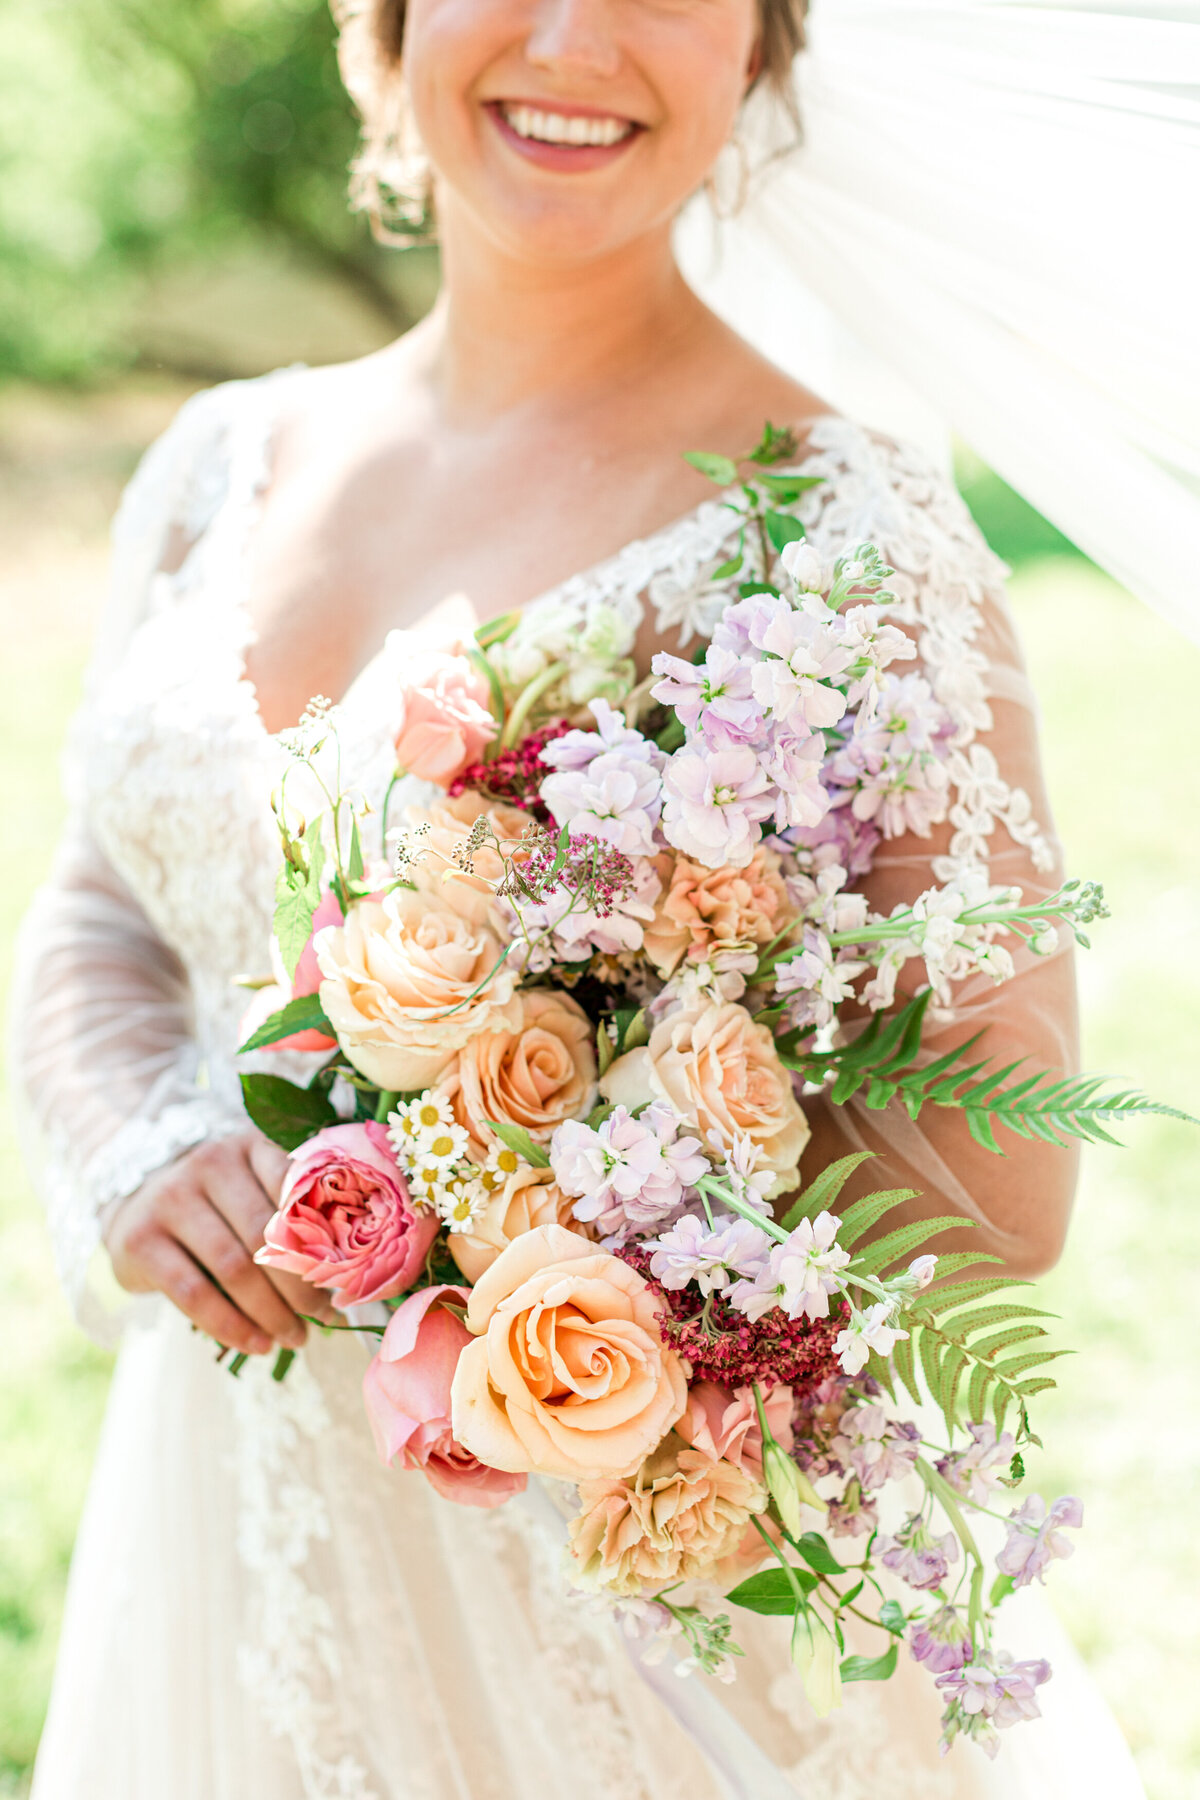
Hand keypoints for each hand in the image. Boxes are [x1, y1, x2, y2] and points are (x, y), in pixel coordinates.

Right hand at [104, 1129, 334, 1355]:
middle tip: (324, 1319)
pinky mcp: (141, 1240)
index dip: (325, 1239)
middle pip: (266, 1236)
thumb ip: (291, 1214)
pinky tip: (258, 1344)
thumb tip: (345, 1275)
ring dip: (271, 1313)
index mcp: (250, 1148)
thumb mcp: (253, 1190)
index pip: (296, 1193)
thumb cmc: (216, 1206)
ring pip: (233, 1267)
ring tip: (295, 1337)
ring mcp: (171, 1199)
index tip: (346, 1278)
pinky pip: (194, 1293)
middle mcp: (210, 1164)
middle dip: (301, 1286)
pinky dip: (231, 1326)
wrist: (136, 1204)